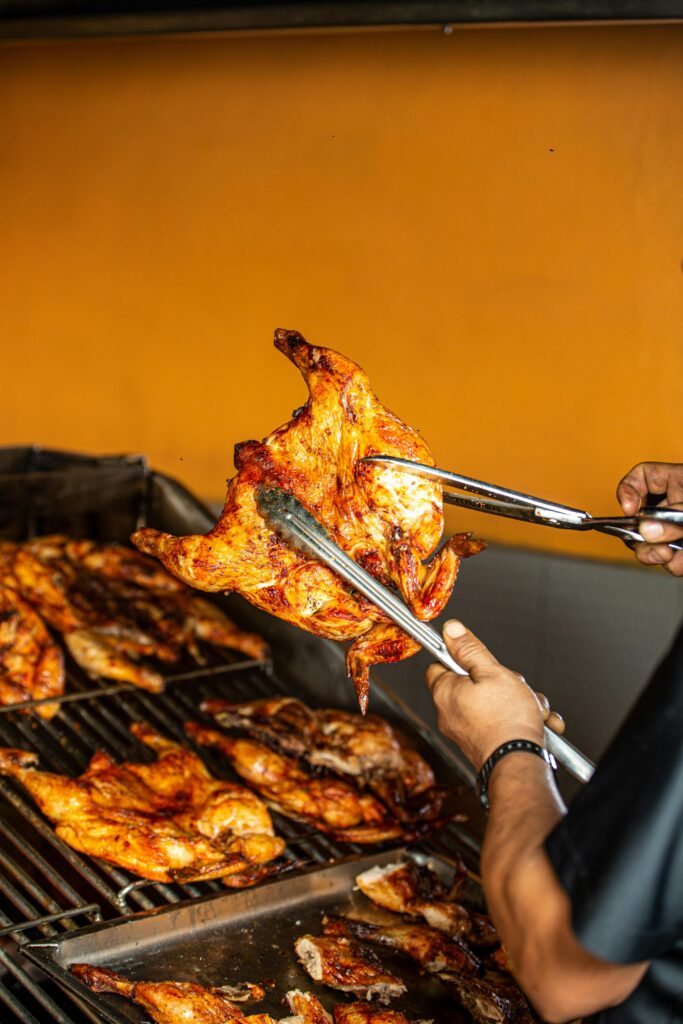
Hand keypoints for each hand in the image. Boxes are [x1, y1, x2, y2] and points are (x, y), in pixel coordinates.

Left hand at [425, 620, 545, 770]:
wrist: (519, 765)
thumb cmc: (507, 720)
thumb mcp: (492, 672)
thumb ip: (470, 649)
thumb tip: (450, 629)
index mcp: (445, 692)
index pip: (440, 664)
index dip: (460, 658)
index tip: (480, 658)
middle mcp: (449, 714)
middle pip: (472, 684)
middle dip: (501, 682)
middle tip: (515, 687)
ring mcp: (464, 732)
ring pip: (492, 704)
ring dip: (517, 702)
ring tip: (533, 708)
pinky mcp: (481, 746)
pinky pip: (499, 724)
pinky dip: (519, 721)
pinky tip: (539, 724)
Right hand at [617, 462, 682, 575]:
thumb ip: (672, 517)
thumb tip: (645, 530)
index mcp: (678, 481)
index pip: (641, 477)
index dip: (628, 490)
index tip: (628, 509)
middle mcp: (675, 505)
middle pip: (639, 515)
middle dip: (637, 532)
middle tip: (644, 539)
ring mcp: (678, 529)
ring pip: (650, 542)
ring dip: (652, 553)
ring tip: (665, 555)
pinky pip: (669, 560)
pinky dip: (673, 564)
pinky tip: (680, 563)